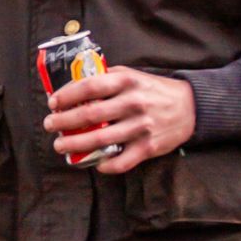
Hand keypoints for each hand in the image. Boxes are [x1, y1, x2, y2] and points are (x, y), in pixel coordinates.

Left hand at [44, 65, 196, 175]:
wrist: (190, 107)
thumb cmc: (154, 90)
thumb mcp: (132, 75)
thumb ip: (107, 78)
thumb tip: (74, 86)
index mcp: (126, 81)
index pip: (88, 87)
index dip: (66, 96)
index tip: (53, 103)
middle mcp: (133, 103)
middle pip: (89, 115)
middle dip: (64, 122)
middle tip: (50, 125)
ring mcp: (140, 127)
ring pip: (100, 140)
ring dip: (75, 145)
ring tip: (60, 145)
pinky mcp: (148, 147)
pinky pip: (121, 162)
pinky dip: (105, 165)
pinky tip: (94, 163)